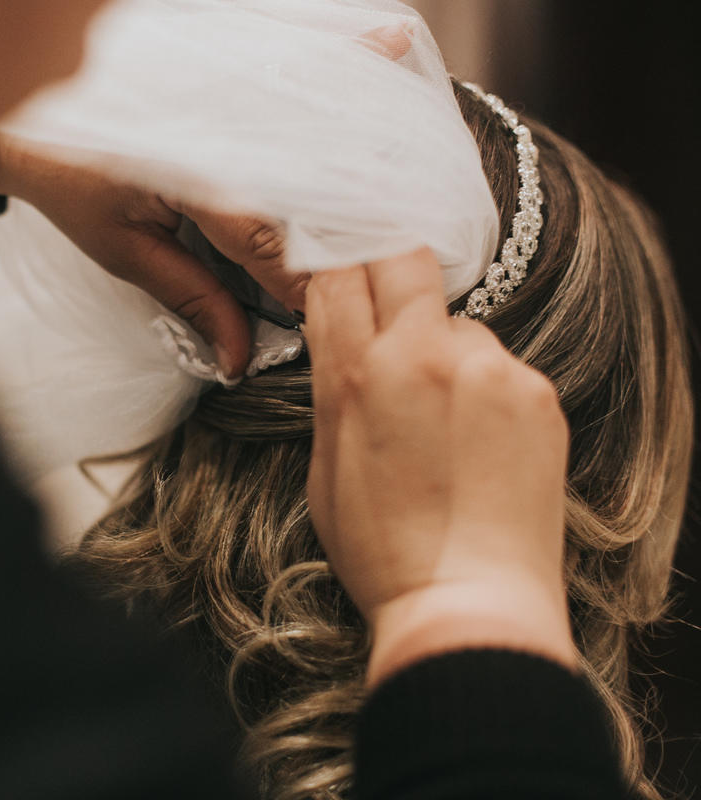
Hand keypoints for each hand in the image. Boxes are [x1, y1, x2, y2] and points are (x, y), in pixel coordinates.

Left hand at [0, 129, 297, 377]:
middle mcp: (226, 136)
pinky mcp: (239, 112)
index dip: (300, 289)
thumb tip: (239, 355)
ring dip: (317, 228)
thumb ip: (193, 300)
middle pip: (302, 210)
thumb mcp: (127, 253)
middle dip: (320, 261)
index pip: (269, 241)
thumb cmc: (71, 180)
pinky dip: (299, 200)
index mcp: (196, 173)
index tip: (318, 326)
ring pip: (304, 183)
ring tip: (319, 271)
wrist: (36, 121)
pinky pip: (287, 163)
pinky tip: (304, 226)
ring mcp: (236, 117)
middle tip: (320, 304)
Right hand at [303, 250, 574, 685]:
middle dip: (389, 273)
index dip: (335, 271)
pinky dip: (484, 385)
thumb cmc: (384, 549)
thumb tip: (340, 337)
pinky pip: (500, 362)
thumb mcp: (325, 464)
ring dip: (442, 345)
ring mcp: (489, 370)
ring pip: (458, 320)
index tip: (341, 286)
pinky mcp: (536, 391)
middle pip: (403, 258)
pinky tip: (477, 439)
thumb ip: (333, 387)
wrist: (469, 600)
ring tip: (441, 414)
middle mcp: (425, 356)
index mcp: (357, 375)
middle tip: (388, 312)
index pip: (339, 274)